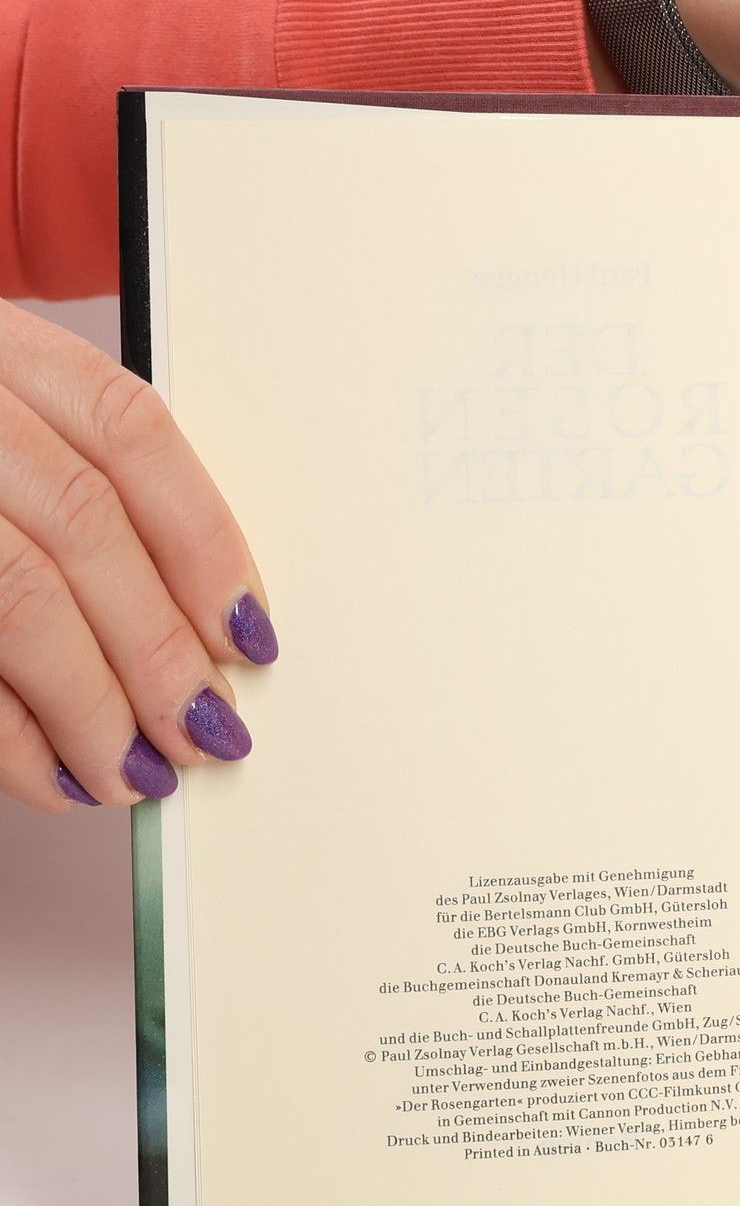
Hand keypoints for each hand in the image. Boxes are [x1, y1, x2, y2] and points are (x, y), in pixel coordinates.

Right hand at [0, 302, 272, 812]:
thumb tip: (207, 624)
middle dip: (159, 646)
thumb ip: (83, 495)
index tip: (249, 633)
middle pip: (82, 524)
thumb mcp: (8, 433)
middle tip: (205, 729)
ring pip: (18, 597)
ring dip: (92, 705)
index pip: (128, 430)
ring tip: (137, 771)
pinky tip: (51, 776)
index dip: (204, 541)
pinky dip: (8, 735)